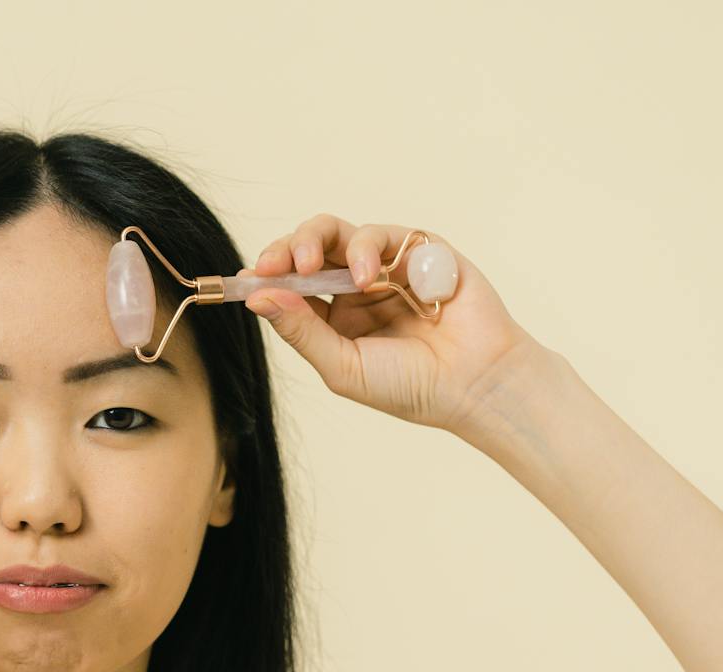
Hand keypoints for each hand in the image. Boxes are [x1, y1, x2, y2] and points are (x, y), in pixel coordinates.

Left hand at [244, 214, 552, 433]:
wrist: (474, 384)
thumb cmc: (410, 386)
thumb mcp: (342, 365)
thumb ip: (301, 330)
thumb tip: (258, 297)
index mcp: (334, 316)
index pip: (292, 283)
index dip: (269, 275)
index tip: (248, 277)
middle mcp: (357, 287)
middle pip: (311, 248)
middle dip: (289, 248)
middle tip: (277, 263)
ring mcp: (388, 267)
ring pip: (342, 233)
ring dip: (324, 243)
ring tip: (328, 271)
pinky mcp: (421, 251)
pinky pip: (387, 234)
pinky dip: (371, 249)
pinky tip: (372, 277)